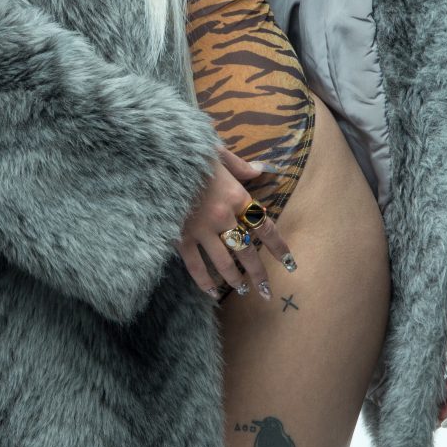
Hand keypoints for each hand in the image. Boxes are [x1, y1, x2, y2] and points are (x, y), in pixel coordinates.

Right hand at [175, 142, 295, 301]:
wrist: (157, 158)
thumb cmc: (190, 153)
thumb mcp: (220, 154)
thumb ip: (242, 167)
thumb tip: (263, 170)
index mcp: (236, 196)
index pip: (265, 227)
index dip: (279, 247)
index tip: (290, 263)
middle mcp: (223, 217)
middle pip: (247, 252)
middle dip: (259, 274)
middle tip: (266, 291)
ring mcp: (201, 230)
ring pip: (224, 263)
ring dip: (235, 280)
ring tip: (242, 291)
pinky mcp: (180, 237)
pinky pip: (196, 265)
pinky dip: (205, 282)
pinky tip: (212, 293)